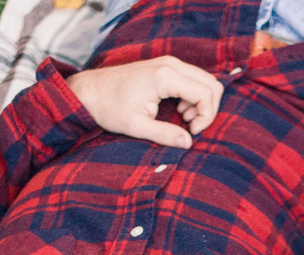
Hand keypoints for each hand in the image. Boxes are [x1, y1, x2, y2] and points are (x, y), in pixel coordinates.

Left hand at [68, 56, 223, 148]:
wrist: (91, 91)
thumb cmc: (110, 108)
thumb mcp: (137, 127)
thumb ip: (164, 135)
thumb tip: (188, 143)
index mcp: (165, 77)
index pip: (206, 93)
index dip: (206, 117)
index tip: (192, 132)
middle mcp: (170, 64)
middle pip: (212, 84)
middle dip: (209, 109)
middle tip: (192, 127)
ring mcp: (168, 63)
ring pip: (205, 81)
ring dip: (202, 103)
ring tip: (184, 119)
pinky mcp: (165, 66)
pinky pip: (193, 79)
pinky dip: (194, 96)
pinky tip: (179, 110)